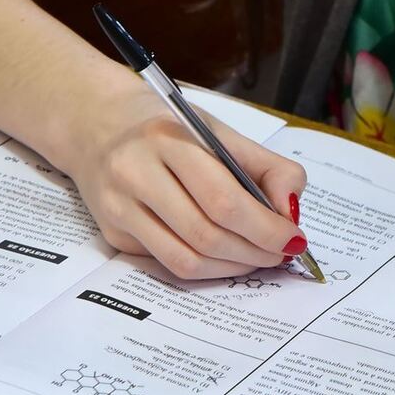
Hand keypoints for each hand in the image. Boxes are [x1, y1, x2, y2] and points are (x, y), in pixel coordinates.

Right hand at [58, 84, 306, 278]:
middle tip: (282, 253)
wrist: (100, 126)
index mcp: (169, 139)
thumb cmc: (173, 132)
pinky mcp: (113, 235)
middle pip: (206, 233)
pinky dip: (209, 268)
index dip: (266, 227)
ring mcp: (119, 207)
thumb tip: (291, 214)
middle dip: (255, 250)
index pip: (224, 198)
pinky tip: (227, 257)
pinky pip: (169, 264)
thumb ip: (268, 168)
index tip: (294, 238)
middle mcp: (136, 173)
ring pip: (186, 258)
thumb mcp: (222, 133)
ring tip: (259, 257)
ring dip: (234, 266)